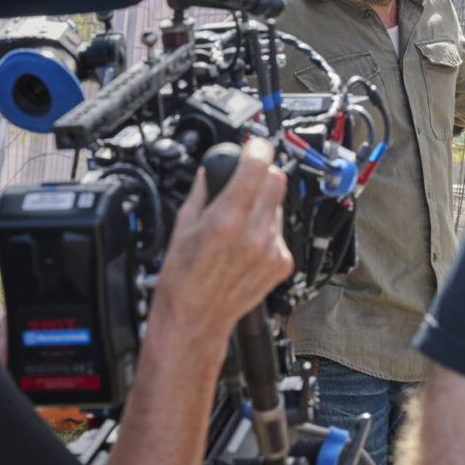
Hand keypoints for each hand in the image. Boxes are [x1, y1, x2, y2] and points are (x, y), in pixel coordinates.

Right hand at [150, 137, 293, 349]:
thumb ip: (203, 191)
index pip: (257, 165)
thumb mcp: (183, 225)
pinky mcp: (282, 264)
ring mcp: (271, 249)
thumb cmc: (183, 278)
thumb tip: (214, 168)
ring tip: (239, 223)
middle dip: (262, 173)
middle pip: (276, 179)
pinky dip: (266, 230)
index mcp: (227, 219)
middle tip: (246, 179)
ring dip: (263, 204)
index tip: (252, 145)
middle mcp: (254, 234)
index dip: (256, 148)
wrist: (195, 319)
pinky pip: (279, 232)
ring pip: (278, 206)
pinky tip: (246, 244)